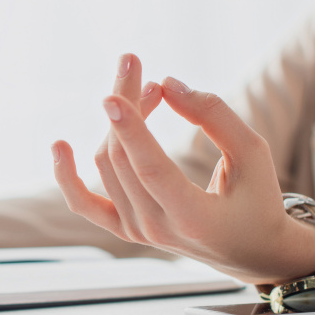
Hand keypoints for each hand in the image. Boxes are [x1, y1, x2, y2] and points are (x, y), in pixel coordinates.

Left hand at [51, 55, 314, 284]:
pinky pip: (83, 203)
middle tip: (134, 63)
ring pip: (107, 165)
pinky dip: (67, 176)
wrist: (249, 251)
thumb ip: (215, 117)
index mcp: (193, 217)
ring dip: (118, 122)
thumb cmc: (256, 200)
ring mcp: (136, 231)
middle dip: (126, 105)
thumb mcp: (253, 154)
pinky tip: (58, 146)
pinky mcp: (124, 228)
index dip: (130, 131)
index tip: (111, 96)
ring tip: (145, 90)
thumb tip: (168, 83)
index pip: (151, 170)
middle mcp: (156, 228)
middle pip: (123, 156)